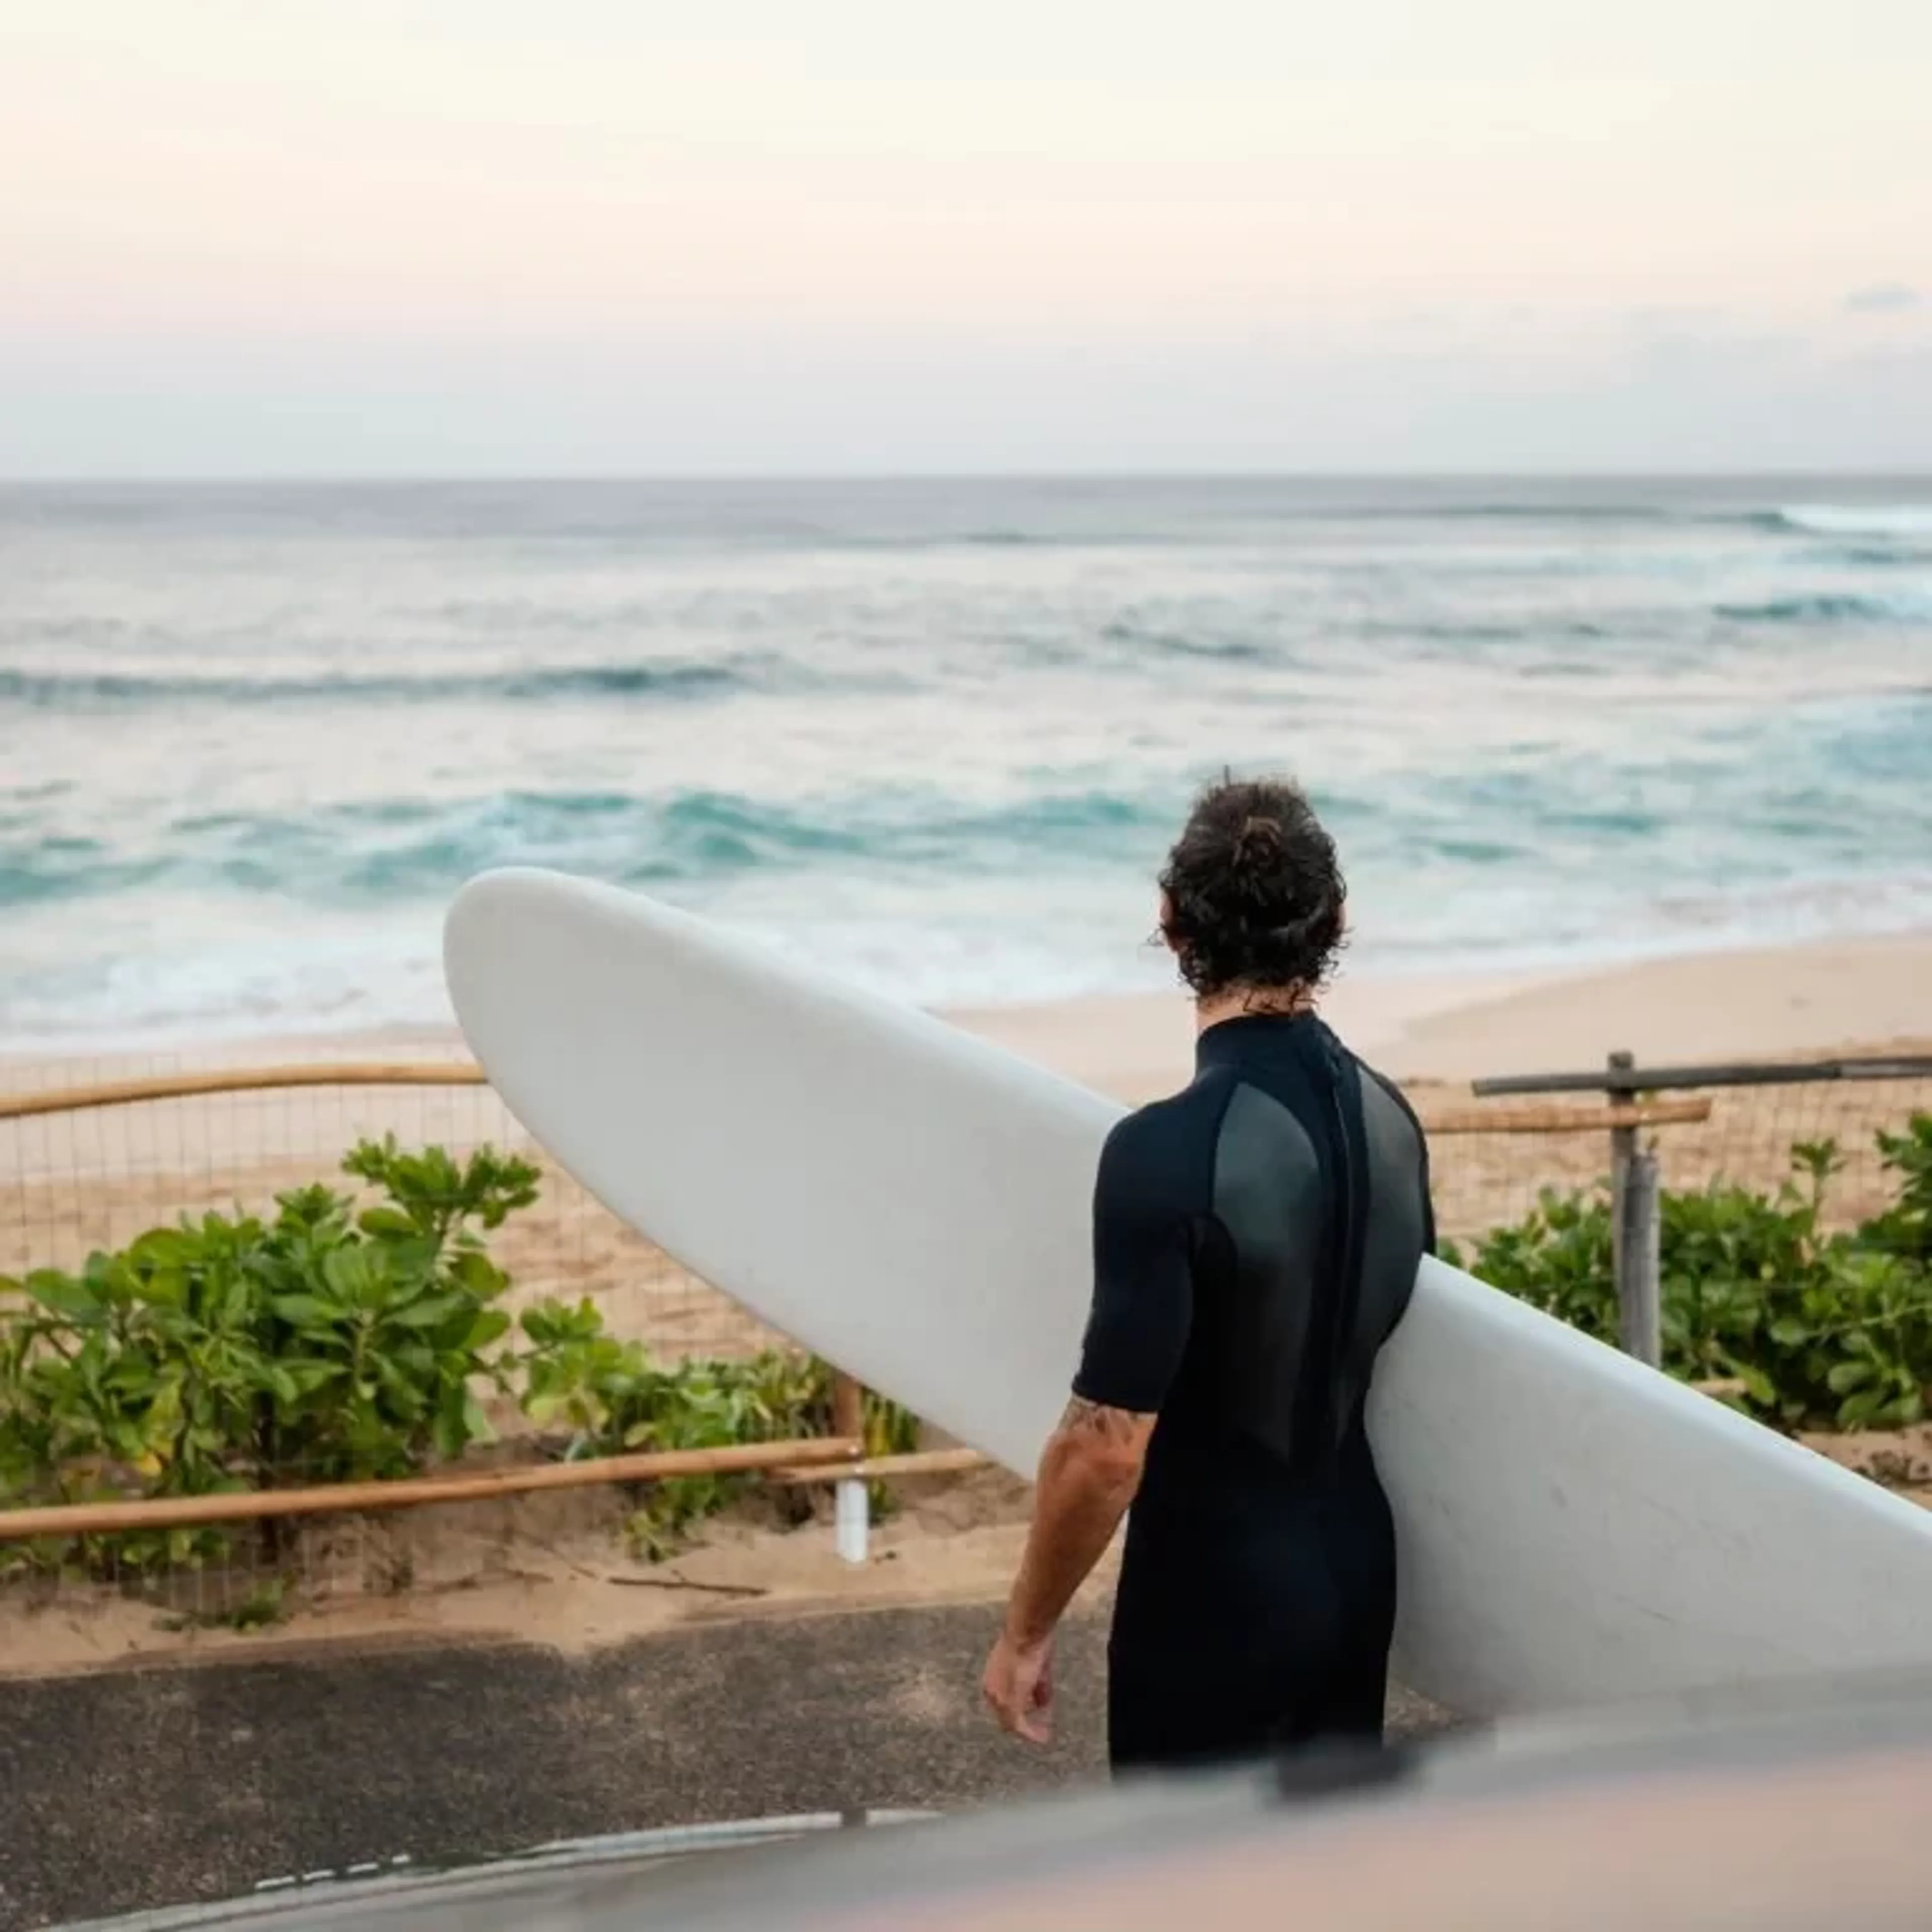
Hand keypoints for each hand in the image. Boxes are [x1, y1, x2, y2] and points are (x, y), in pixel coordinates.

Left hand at [982, 1623, 1055, 1744]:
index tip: (1031, 1715)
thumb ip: (1037, 1689)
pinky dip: (1031, 1733)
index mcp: (992, 1679)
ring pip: (1012, 1723)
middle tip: (1037, 1729)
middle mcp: (990, 1690)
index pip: (1001, 1702)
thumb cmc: (1030, 1643)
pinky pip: (1020, 1726)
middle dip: (1021, 1723)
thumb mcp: (1034, 1669)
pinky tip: (1042, 1737)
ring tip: (1042, 1734)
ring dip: (1028, 1730)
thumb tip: (1042, 1706)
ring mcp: (998, 1698)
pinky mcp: (1009, 1703)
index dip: (1017, 1710)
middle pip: (1004, 1715)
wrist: (1025, 1633)